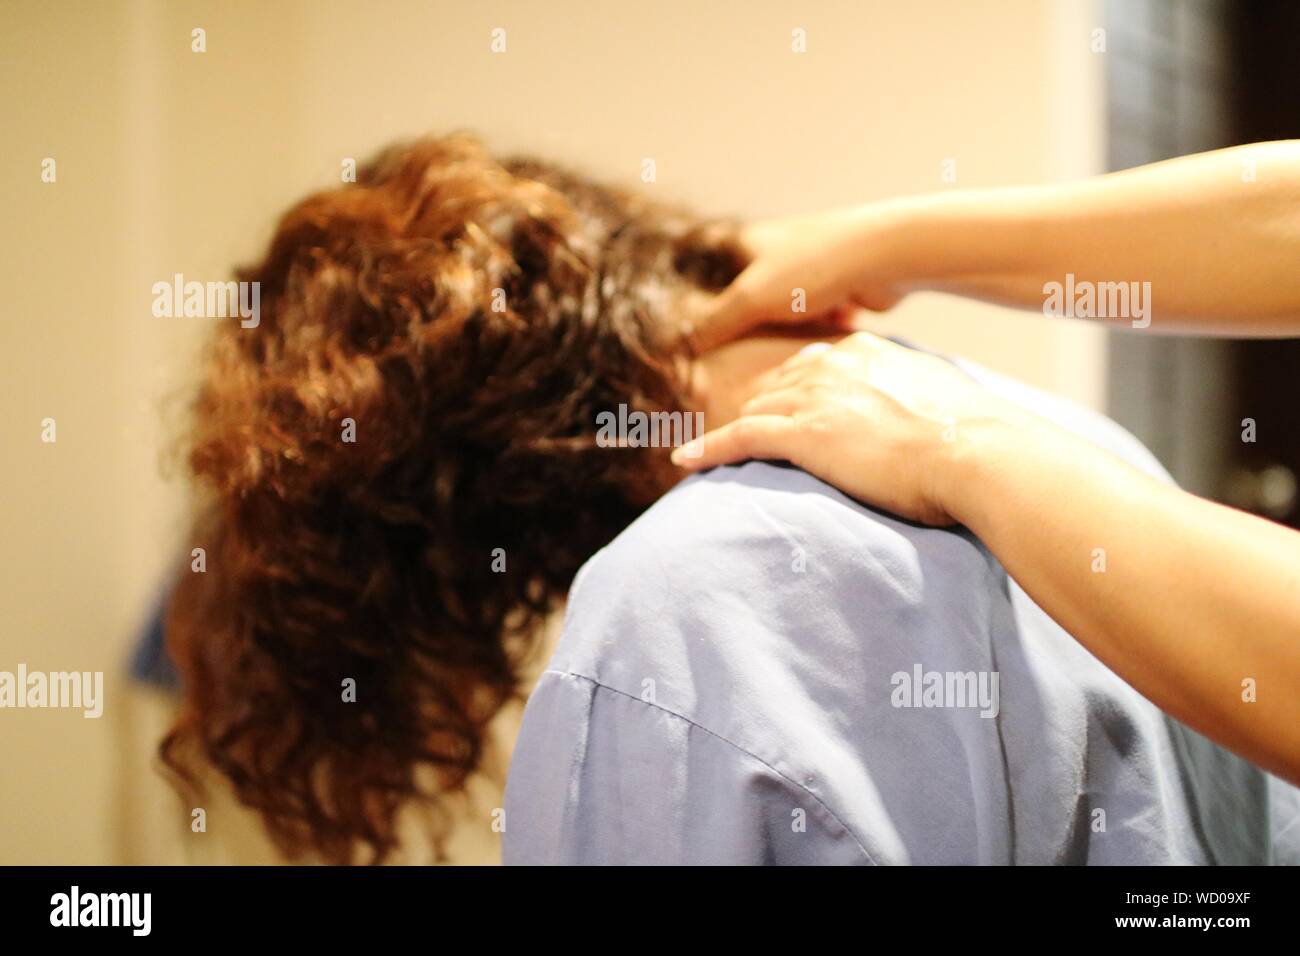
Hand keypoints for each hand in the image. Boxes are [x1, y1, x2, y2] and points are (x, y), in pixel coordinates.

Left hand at [672, 332, 1032, 525]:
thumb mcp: (942, 402)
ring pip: (756, 409)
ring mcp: (814, 396)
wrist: (977, 451)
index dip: (794, 391)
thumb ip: (915, 399)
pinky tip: (684, 461)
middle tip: (742, 437)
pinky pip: (738, 438)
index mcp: (866, 352)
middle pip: (777, 385)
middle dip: (760, 410)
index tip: (784, 410)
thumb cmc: (974, 438)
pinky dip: (708, 449)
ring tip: (707, 453)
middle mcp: (833, 364)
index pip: (813, 365)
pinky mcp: (801, 433)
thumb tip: (923, 420)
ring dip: (733, 432)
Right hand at [687, 204, 910, 351]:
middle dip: (735, 324)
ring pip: (778, 312)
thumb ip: (713, 324)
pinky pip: (811, 322)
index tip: (683, 327)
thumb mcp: (751, 298)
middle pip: (743, 293)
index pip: (708, 260)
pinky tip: (800, 360)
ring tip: (759, 365)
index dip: (693, 289)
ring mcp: (808, 272)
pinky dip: (805, 338)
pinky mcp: (837, 292)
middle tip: (719, 360)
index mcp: (749, 242)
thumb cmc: (813, 267)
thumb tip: (683, 347)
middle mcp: (777, 253)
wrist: (887, 259)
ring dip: (772, 335)